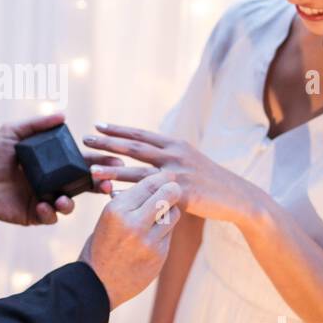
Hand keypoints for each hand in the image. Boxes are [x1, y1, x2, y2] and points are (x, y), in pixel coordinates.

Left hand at [0, 112, 119, 224]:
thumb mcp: (12, 133)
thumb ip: (36, 124)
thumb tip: (62, 114)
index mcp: (55, 164)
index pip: (83, 163)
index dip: (101, 163)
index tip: (116, 161)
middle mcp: (55, 182)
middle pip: (84, 185)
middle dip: (99, 186)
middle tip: (106, 186)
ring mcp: (46, 199)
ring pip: (70, 205)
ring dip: (71, 203)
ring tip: (63, 199)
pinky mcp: (35, 214)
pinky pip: (49, 217)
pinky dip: (49, 212)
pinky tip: (42, 204)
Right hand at [78, 172, 182, 309]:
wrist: (97, 283)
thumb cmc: (101, 246)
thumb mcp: (107, 219)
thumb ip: (129, 203)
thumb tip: (153, 183)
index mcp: (116, 209)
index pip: (148, 184)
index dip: (162, 178)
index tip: (167, 176)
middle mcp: (133, 222)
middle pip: (167, 195)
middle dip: (173, 189)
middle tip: (175, 189)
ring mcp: (148, 240)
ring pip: (174, 213)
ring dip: (171, 211)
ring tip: (161, 214)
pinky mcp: (159, 254)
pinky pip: (170, 233)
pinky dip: (165, 230)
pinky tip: (155, 234)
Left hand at [83, 123, 264, 227]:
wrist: (237, 197)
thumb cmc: (210, 182)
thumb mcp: (190, 162)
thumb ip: (169, 157)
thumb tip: (147, 153)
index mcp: (175, 145)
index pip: (141, 134)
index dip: (118, 129)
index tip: (97, 125)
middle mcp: (175, 154)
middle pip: (135, 146)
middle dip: (108, 142)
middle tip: (85, 139)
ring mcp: (178, 173)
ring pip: (138, 171)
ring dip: (113, 169)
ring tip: (91, 169)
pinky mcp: (182, 193)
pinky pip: (150, 194)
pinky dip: (130, 195)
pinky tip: (113, 196)